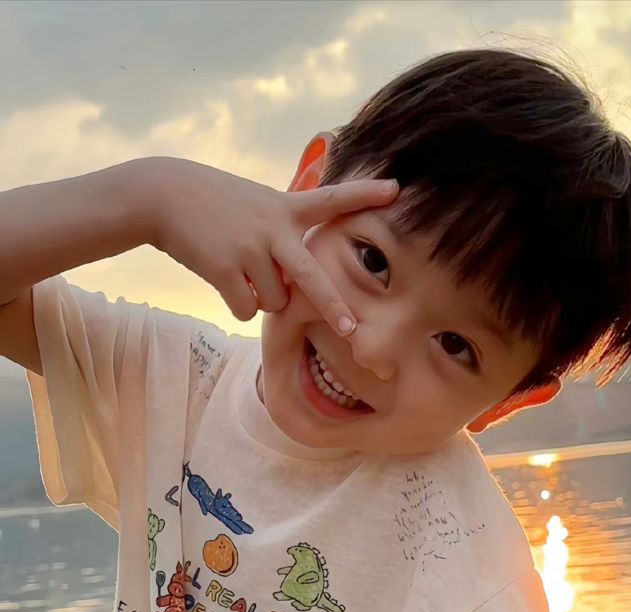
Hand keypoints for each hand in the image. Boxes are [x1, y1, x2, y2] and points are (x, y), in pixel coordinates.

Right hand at [148, 157, 398, 334]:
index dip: (363, 195)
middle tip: (353, 330)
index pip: (331, 200)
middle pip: (312, 276)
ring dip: (262, 298)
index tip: (395, 190)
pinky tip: (223, 279)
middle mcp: (273, 228)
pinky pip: (247, 310)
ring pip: (274, 302)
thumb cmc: (215, 203)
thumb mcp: (257, 203)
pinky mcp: (225, 269)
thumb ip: (286, 233)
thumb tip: (297, 289)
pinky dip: (239, 304)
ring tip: (241, 268)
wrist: (163, 195)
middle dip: (333, 305)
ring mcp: (249, 249)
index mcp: (285, 208)